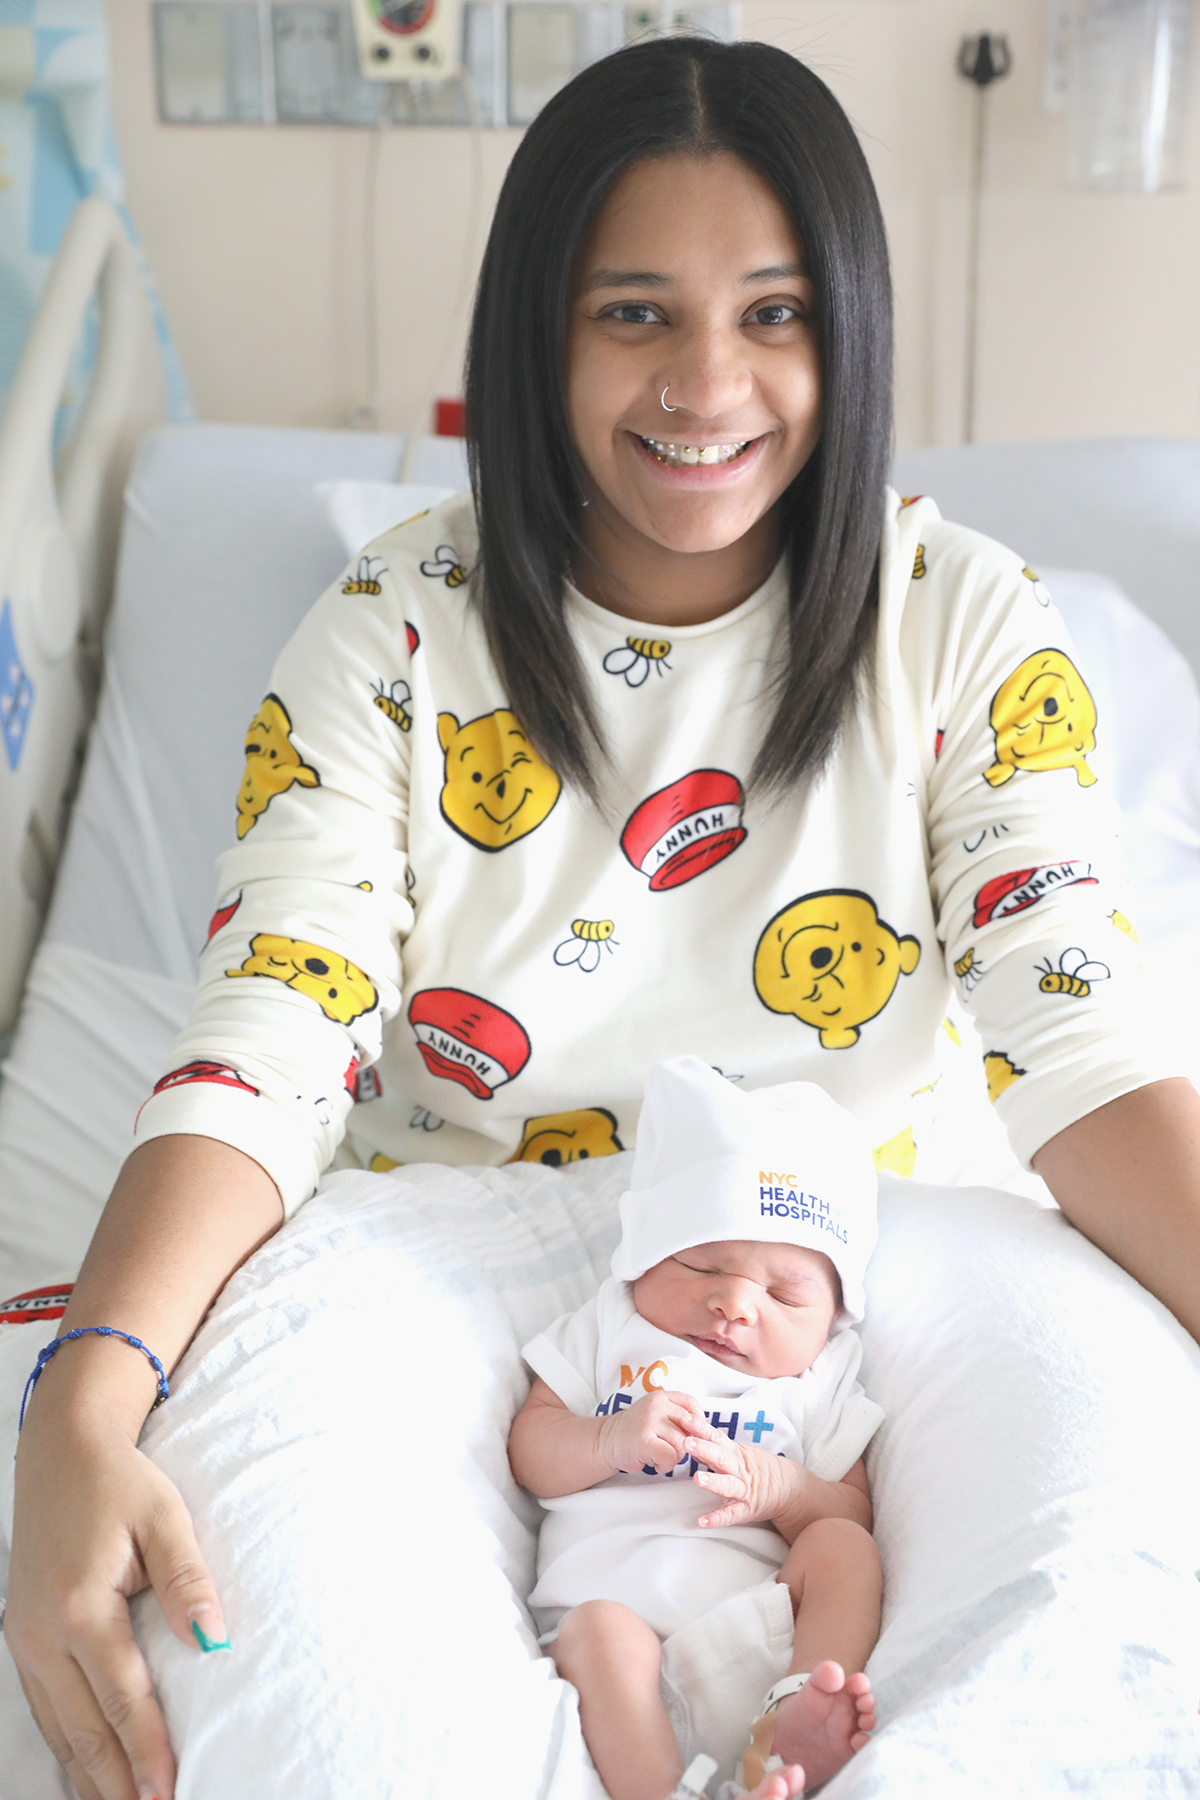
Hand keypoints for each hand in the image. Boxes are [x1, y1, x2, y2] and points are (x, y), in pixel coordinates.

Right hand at [5, 1410, 227, 1799]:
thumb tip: (214, 1637)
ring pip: (58, 1731)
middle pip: (83, 1732)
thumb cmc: (118, 1483)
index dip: (148, 1752)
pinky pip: (43, 1711)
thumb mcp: (164, 1518)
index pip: (122, 1699)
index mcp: (80, 1608)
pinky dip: (67, 1749)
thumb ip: (187, 1580)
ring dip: (91, 1777)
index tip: (170, 1793)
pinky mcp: (19, 1639)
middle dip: (117, 1784)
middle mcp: (42, 1636)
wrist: (60, 1452)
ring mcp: (24, 1641)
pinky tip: (88, 1774)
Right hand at [599, 1389, 708, 1475]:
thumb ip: (676, 1416)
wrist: (607, 1442)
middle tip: (674, 1450)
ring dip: (676, 1457)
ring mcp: (649, 1421)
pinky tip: (657, 1465)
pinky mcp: (644, 1440)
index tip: (692, 1433)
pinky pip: (670, 1456)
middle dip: (687, 1443)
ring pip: (681, 1443)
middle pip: (690, 1426)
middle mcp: (656, 1405)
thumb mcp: (655, 1414)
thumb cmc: (636, 1431)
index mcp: (661, 1397)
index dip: (697, 1420)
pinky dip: (667, 1465)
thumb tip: (704, 1429)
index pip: (690, 1402)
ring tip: (662, 1457)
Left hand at [686, 1428, 803, 1528]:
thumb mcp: (738, 1452)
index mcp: (735, 1452)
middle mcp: (738, 1469)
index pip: (716, 1437)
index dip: (701, 1428)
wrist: (786, 1488)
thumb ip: (714, 1445)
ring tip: (697, 1478)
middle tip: (687, 1442)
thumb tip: (688, 1432)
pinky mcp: (745, 1510)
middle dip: (704, 1449)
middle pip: (721, 1457)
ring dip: (712, 1481)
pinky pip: (730, 1515)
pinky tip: (702, 1521)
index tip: (685, 1419)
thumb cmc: (755, 1467)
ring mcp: (743, 1490)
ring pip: (727, 1484)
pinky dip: (717, 1518)